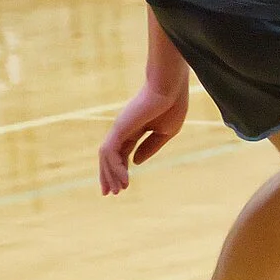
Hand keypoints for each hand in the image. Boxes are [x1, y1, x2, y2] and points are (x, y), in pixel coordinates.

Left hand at [98, 78, 188, 193]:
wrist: (171, 86)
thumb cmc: (173, 104)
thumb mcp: (165, 132)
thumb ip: (150, 147)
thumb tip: (135, 162)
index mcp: (135, 129)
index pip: (122, 153)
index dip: (121, 169)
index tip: (124, 186)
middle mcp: (124, 129)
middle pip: (110, 157)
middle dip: (109, 175)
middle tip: (110, 193)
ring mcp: (119, 128)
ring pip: (106, 156)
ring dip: (109, 175)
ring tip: (115, 191)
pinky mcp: (119, 128)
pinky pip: (111, 152)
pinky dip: (115, 167)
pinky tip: (124, 179)